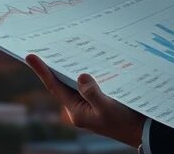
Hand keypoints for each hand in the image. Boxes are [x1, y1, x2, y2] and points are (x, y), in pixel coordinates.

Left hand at [25, 54, 145, 147]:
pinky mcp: (100, 96)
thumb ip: (93, 93)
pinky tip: (90, 55)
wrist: (143, 129)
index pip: (54, 86)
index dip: (42, 70)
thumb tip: (80, 76)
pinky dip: (89, 67)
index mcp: (76, 111)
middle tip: (49, 42)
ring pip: (77, 79)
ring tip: (66, 44)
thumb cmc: (125, 122)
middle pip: (63, 81)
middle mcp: (79, 105)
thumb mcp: (107, 109)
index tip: (30, 55)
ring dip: (73, 63)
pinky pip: (90, 79)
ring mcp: (89, 101)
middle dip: (56, 63)